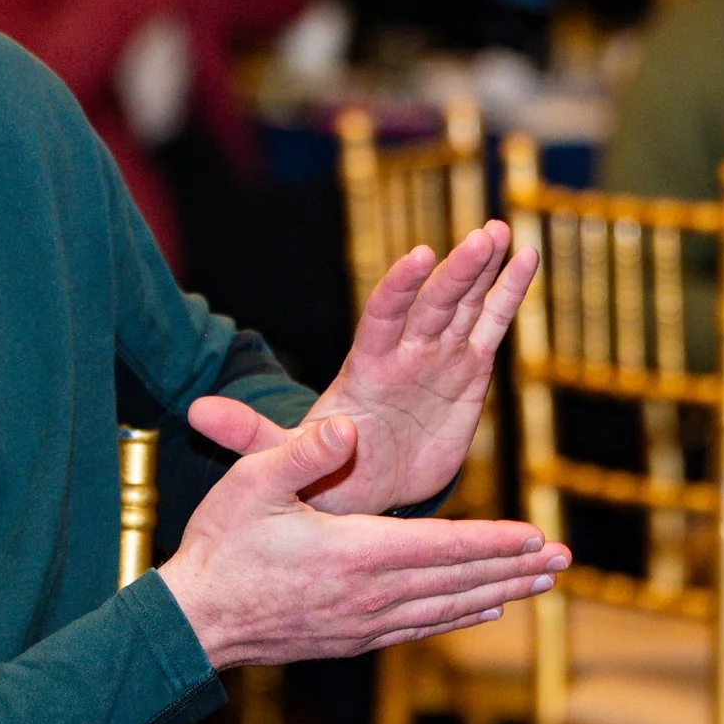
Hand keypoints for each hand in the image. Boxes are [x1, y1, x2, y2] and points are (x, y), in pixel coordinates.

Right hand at [158, 414, 567, 669]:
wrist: (194, 621)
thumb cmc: (221, 546)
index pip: (443, 547)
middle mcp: (370, 594)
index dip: (495, 541)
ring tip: (540, 585)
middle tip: (565, 562)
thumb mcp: (251, 484)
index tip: (540, 537)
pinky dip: (459, 616)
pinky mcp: (353, 640)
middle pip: (459, 581)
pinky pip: (421, 628)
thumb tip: (350, 429)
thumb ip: (302, 452)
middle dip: (515, 569)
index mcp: (354, 553)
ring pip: (448, 608)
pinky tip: (482, 609)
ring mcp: (363, 623)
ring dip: (499, 593)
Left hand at [189, 221, 536, 516]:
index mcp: (364, 366)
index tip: (419, 256)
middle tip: (484, 234)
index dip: (400, 288)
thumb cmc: (321, 472)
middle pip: (433, 302)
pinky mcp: (467, 372)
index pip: (383, 317)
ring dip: (484, 270)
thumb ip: (247, 433)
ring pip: (463, 304)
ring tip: (504, 231)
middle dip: (457, 270)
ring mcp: (436, 356)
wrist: (360, 492)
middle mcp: (403, 351)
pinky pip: (489, 327)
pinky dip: (508, 295)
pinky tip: (527, 260)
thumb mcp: (279, 456)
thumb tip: (196, 412)